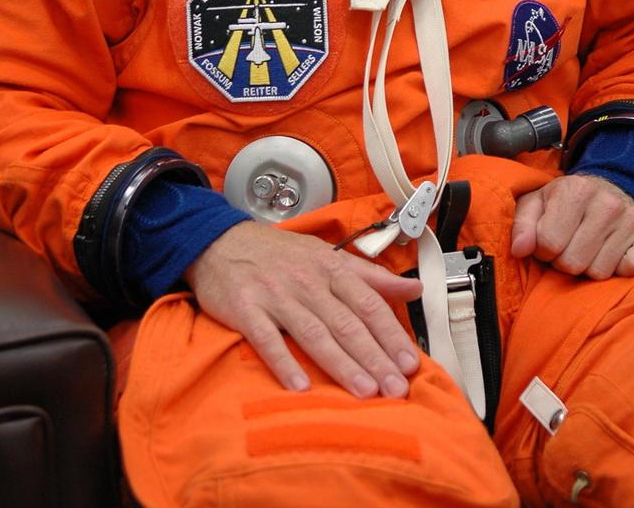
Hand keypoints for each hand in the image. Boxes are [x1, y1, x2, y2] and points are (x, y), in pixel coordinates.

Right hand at [186, 220, 422, 397]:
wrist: (219, 241)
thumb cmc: (279, 255)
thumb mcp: (326, 256)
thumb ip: (370, 276)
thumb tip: (414, 288)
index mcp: (330, 267)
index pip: (368, 302)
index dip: (391, 333)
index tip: (410, 363)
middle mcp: (307, 281)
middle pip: (346, 322)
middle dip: (374, 357)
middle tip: (396, 388)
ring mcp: (276, 295)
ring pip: (314, 333)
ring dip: (341, 364)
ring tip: (364, 391)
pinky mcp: (245, 309)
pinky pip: (267, 339)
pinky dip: (284, 363)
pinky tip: (301, 387)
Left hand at [510, 174, 633, 279]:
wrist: (612, 188)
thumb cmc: (568, 202)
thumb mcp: (538, 203)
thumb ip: (522, 224)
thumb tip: (519, 250)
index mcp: (575, 190)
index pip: (549, 243)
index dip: (544, 249)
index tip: (550, 240)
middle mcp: (608, 202)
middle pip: (574, 263)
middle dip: (566, 261)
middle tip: (571, 245)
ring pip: (600, 273)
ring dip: (591, 267)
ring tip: (591, 248)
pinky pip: (632, 270)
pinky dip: (620, 269)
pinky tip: (614, 252)